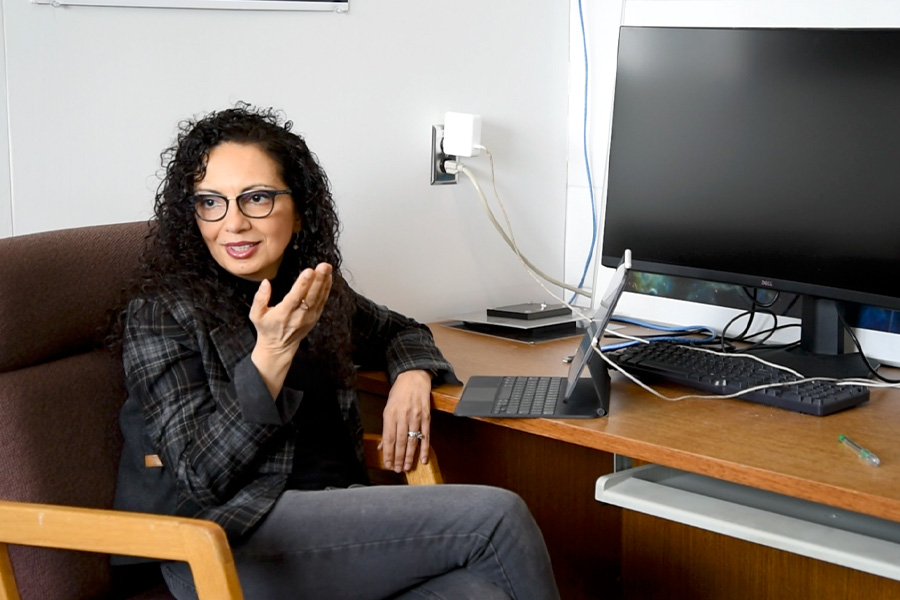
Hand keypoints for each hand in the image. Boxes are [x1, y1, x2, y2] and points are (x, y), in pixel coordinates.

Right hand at [249, 263, 331, 397]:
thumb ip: (259, 298)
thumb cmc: (266, 328)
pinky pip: (322, 301)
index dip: (303, 284)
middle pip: (311, 296)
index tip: (309, 271)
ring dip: (324, 282)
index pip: (295, 297)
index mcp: (283, 313)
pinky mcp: (314, 317)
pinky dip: (326, 289)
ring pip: (319, 298)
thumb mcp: (256, 315)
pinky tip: (328, 278)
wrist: (279, 347)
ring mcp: (309, 317)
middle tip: (323, 266)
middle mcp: (298, 316)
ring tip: (327, 268)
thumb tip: (266, 283)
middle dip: (318, 280)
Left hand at [380, 370, 432, 472]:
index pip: (389, 438)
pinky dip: (425, 449)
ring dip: (410, 456)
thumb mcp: (388, 407)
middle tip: (397, 470)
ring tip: (407, 467)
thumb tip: (383, 446)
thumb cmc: (399, 392)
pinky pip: (426, 436)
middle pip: (400, 441)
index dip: (388, 453)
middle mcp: (403, 416)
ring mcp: (416, 416)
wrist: (414, 377)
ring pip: (412, 440)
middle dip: (398, 458)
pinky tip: (423, 459)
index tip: (388, 465)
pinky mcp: (426, 417)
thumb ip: (386, 428)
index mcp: (390, 414)